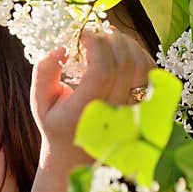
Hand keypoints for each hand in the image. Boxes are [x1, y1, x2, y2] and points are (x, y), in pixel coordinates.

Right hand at [29, 28, 154, 170]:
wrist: (78, 158)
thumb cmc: (56, 125)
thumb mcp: (40, 102)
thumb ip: (44, 72)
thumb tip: (62, 48)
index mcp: (86, 113)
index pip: (102, 71)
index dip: (96, 45)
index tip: (83, 34)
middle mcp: (114, 115)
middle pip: (126, 64)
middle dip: (112, 39)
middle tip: (97, 34)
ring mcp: (134, 113)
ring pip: (143, 67)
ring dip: (129, 44)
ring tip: (110, 38)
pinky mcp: (145, 109)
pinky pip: (152, 75)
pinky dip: (141, 55)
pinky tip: (124, 51)